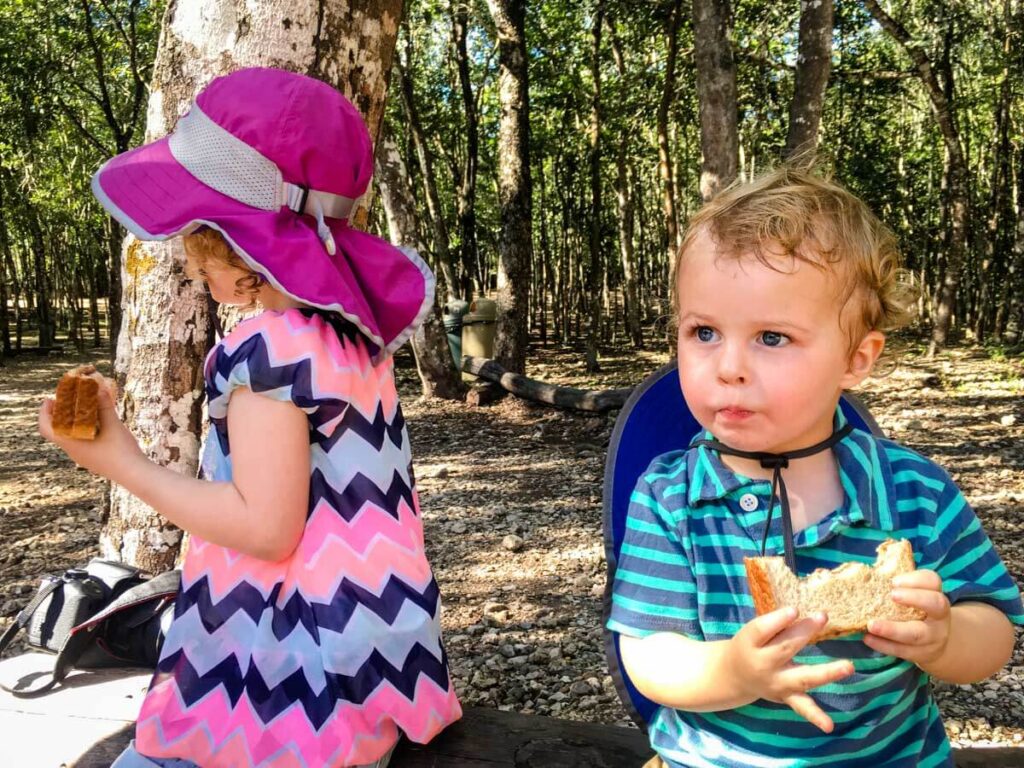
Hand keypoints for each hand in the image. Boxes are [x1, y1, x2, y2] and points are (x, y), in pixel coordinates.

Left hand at [38, 373, 144, 480]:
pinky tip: (96, 424)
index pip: (46, 428)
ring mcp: (84, 457)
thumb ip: (104, 407)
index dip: (44, 413)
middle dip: (58, 415)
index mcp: (72, 444)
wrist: (134, 474)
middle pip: (57, 431)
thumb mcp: (113, 426)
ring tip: (81, 410)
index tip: (49, 399)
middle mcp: (74, 452)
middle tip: (65, 401)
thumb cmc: (120, 451)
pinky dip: (82, 430)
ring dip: (71, 423)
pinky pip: (81, 442)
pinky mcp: (94, 459)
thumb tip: (98, 388)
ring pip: (70, 437)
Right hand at [725, 608, 853, 732]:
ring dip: (827, 672)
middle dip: (804, 633)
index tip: (795, 609)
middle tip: (823, 616)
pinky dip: (816, 717)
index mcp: (749, 643)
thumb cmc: (749, 645)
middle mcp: (762, 665)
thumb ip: (776, 624)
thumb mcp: (754, 632)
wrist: (734, 676)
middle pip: (784, 648)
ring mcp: (776, 683)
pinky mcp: (786, 696)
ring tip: (848, 666)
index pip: (762, 630)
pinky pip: (802, 707)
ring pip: (802, 678)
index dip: (779, 619)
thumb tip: (808, 613)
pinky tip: (829, 727)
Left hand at [864, 570, 950, 666]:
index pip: (932, 581)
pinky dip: (884, 645)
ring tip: (870, 625)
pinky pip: (903, 650)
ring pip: (916, 634)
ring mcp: (933, 636)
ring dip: (891, 629)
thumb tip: (867, 577)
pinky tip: (868, 638)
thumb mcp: (913, 597)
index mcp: (934, 594)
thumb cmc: (915, 611)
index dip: (915, 579)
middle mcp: (939, 615)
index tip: (894, 581)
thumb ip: (897, 588)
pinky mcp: (921, 653)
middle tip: (892, 595)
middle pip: (935, 604)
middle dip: (915, 598)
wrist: (934, 641)